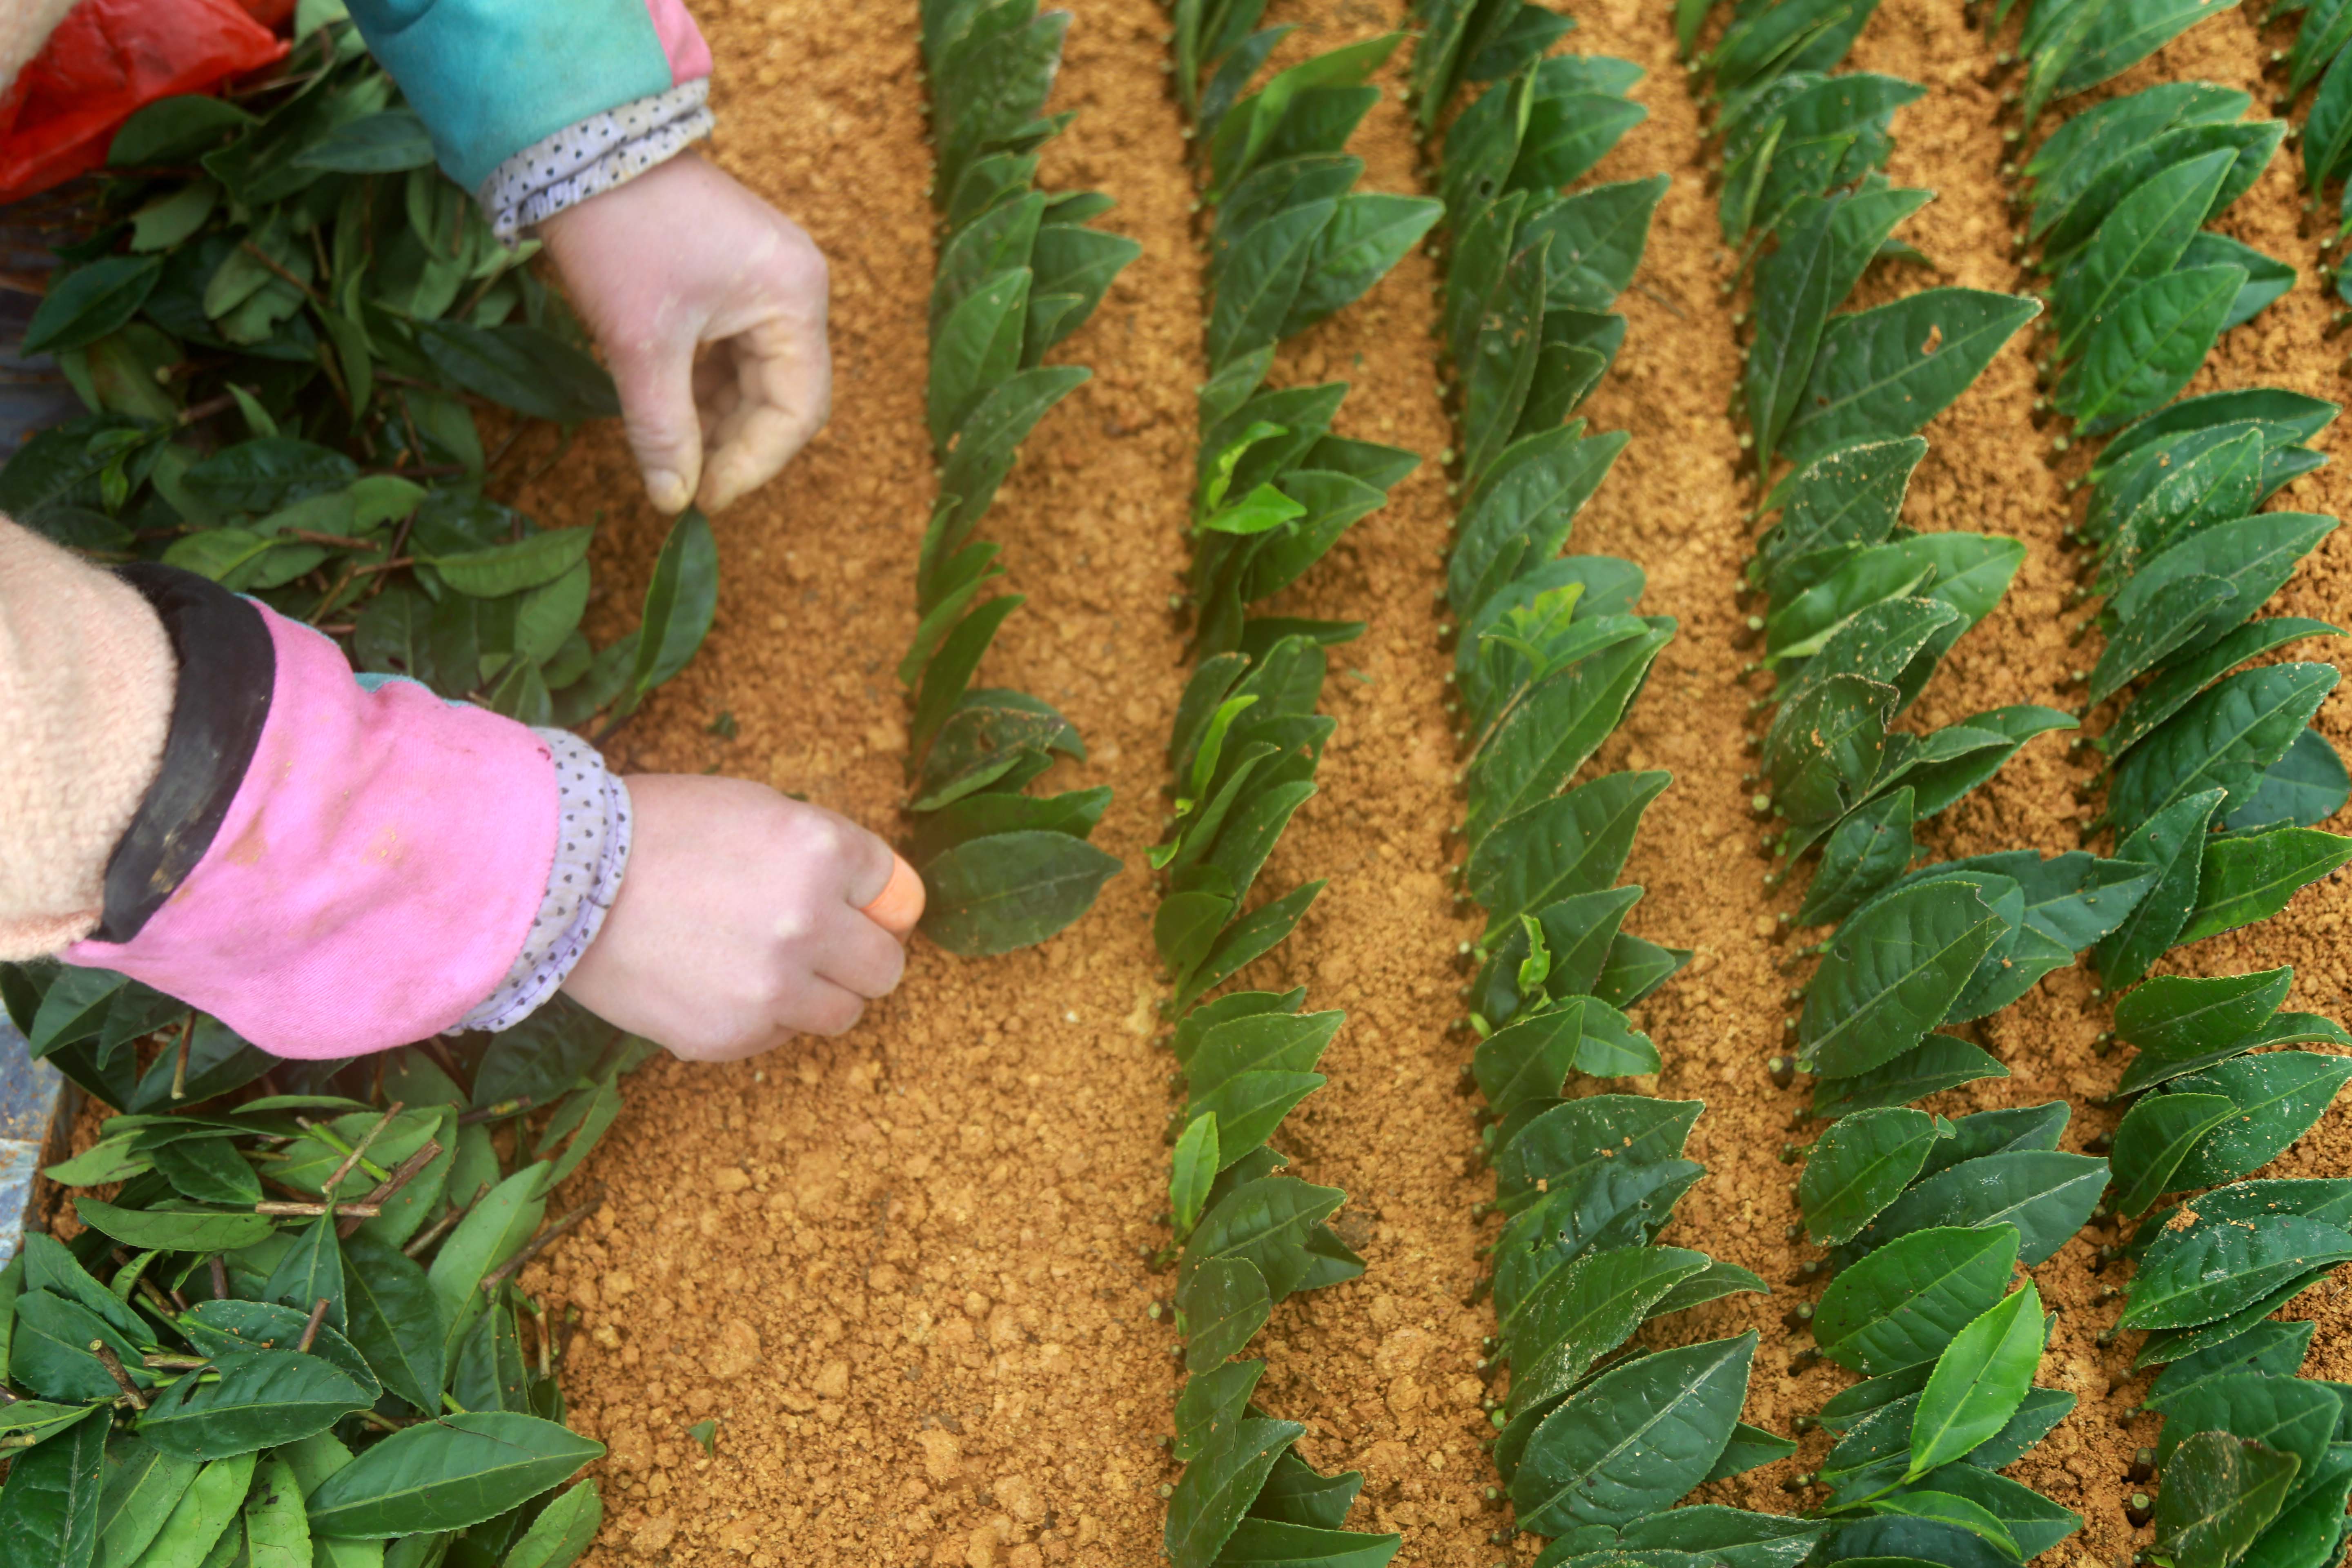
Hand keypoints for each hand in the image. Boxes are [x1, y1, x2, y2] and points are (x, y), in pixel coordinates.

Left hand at [539, 151, 830, 514]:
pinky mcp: (737, 275)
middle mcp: (798, 287)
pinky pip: (736, 349)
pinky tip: (670, 409)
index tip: (703, 499)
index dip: (753, 464)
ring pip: (758, 377)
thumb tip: (672, 501)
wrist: (577, 146)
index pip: (799, 409)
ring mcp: (770, 278)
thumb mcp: (640, 345)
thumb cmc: (618, 235)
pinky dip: (705, 385)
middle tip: (684, 483)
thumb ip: (663, 428)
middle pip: (784, 395)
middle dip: (734, 443)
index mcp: (795, 297)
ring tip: (671, 450)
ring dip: (717, 418)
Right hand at [560, 775, 921, 1059]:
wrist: (561, 880)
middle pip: (885, 965)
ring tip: (764, 965)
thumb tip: (880, 901)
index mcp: (821, 853)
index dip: (867, 894)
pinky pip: (779, 1036)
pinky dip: (761, 1016)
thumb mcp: (757, 809)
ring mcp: (771, 987)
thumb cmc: (658, 830)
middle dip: (860, 955)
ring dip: (818, 993)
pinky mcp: (731, 1035)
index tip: (844, 898)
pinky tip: (715, 981)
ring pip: (843, 1013)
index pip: (894, 890)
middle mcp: (808, 923)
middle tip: (822, 945)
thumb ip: (825, 853)